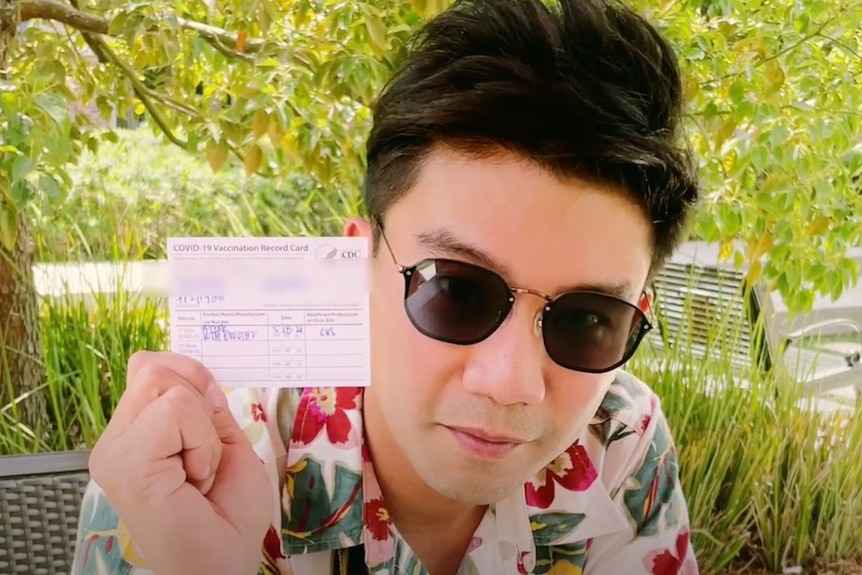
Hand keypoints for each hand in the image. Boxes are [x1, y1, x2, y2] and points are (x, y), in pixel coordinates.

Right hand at [89, 351, 272, 574]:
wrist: (224, 563)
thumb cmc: (227, 515)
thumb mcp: (224, 442)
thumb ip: (206, 406)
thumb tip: (195, 373)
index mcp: (134, 434)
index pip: (150, 368)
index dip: (191, 379)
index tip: (210, 418)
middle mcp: (115, 442)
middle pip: (154, 370)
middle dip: (199, 406)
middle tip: (203, 457)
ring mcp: (114, 454)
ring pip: (167, 389)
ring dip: (203, 431)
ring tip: (198, 473)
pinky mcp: (125, 464)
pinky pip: (174, 412)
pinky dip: (201, 442)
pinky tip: (194, 479)